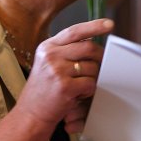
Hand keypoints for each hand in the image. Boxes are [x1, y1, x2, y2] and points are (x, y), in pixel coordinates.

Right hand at [16, 18, 112, 132]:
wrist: (30, 115)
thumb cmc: (44, 90)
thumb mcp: (48, 64)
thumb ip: (66, 51)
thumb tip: (93, 43)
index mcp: (47, 47)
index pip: (74, 31)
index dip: (94, 26)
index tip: (110, 24)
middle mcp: (50, 56)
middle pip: (88, 47)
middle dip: (99, 57)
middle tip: (99, 67)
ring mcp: (57, 71)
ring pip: (92, 67)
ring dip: (92, 78)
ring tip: (79, 86)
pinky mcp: (65, 87)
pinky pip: (90, 83)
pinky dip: (89, 91)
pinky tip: (78, 95)